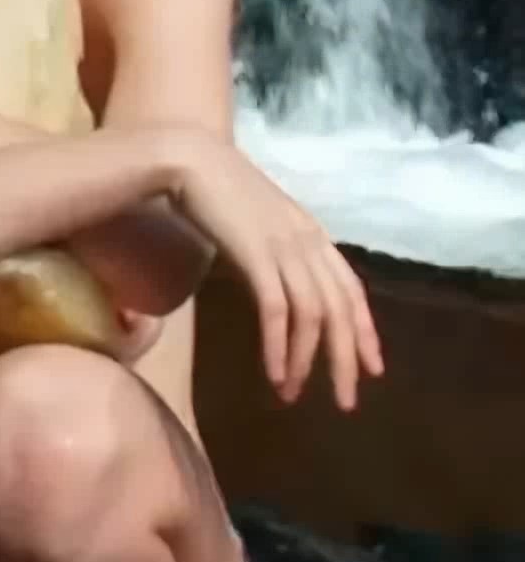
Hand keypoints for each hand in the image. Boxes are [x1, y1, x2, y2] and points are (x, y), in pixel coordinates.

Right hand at [164, 127, 383, 409]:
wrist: (188, 160)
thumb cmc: (215, 191)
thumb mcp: (258, 225)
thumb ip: (275, 252)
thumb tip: (277, 287)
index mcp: (313, 235)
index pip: (351, 291)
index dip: (365, 332)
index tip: (372, 368)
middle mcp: (308, 242)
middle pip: (340, 310)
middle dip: (345, 360)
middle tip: (345, 401)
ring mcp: (284, 247)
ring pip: (313, 315)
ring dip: (305, 361)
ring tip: (293, 394)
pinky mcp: (257, 255)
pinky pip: (277, 311)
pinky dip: (278, 346)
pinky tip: (274, 373)